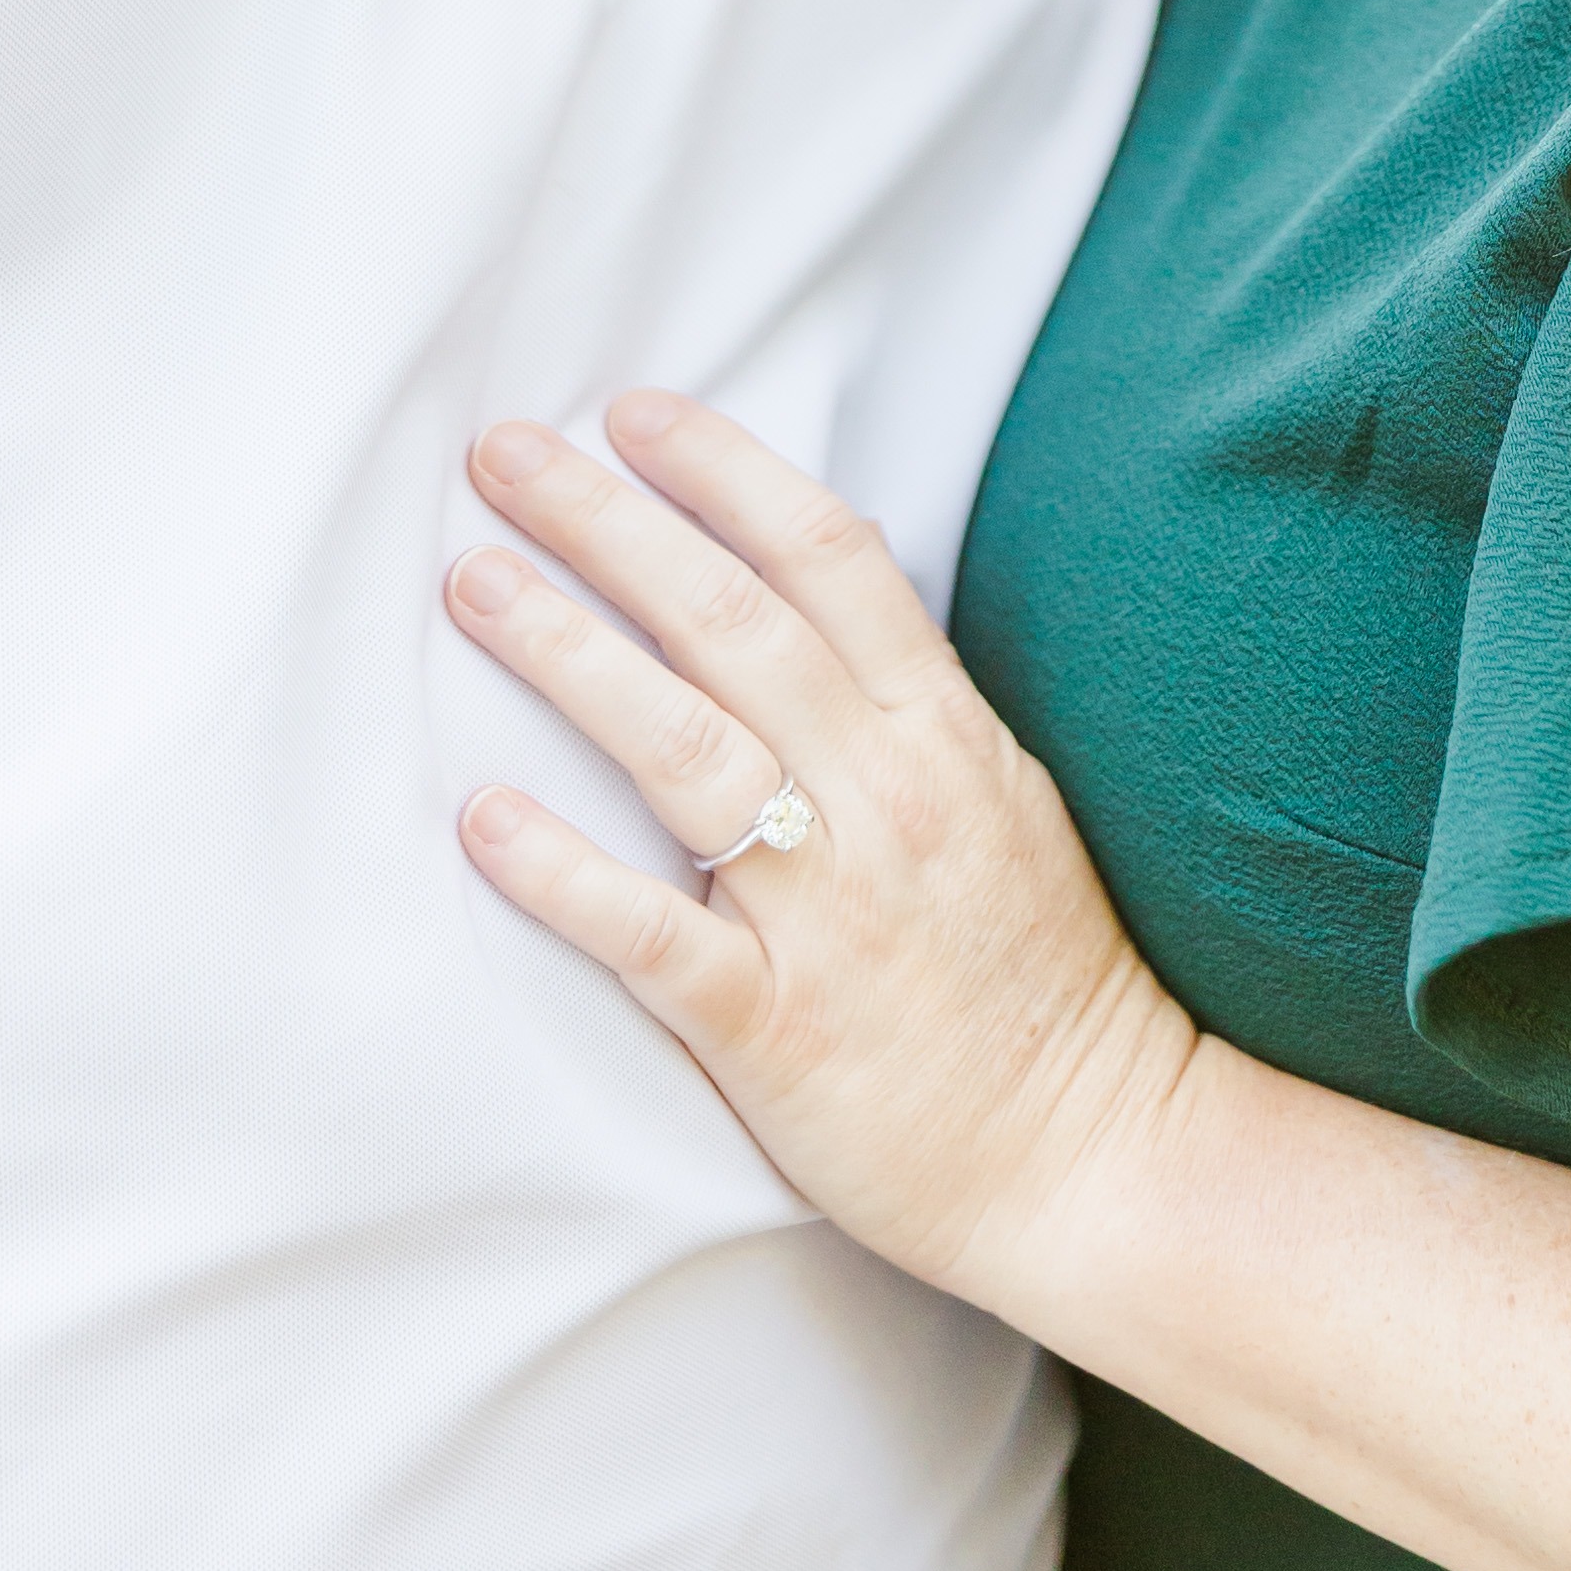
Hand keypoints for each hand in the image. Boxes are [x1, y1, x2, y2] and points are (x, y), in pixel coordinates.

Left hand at [447, 397, 1200, 1311]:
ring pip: (684, 750)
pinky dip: (564, 873)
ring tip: (475, 585)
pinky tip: (484, 817)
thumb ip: (907, 692)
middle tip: (505, 456)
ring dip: (569, 654)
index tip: (631, 413)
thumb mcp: (1003, 792)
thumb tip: (819, 568)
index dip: (723, 471)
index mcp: (942, 734)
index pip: (827, 556)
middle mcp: (886, 800)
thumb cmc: (1038, 975)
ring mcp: (829, 913)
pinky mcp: (775, 1030)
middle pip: (732, 624)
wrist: (1095, 1156)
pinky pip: (653, 936)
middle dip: (610, 525)